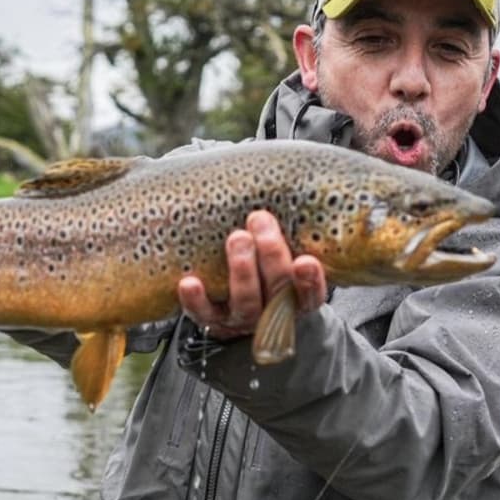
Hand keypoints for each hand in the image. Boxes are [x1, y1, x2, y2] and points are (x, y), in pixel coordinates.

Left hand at [177, 210, 326, 339]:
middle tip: (260, 221)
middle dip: (271, 256)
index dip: (309, 280)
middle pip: (278, 291)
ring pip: (246, 302)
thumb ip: (290, 229)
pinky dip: (196, 300)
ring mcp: (243, 318)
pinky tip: (189, 282)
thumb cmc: (267, 266)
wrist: (238, 303)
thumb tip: (284, 179)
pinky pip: (204, 313)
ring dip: (242, 271)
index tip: (305, 261)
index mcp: (298, 297)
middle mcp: (273, 311)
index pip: (310, 293)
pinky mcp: (213, 320)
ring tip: (237, 239)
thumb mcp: (285, 251)